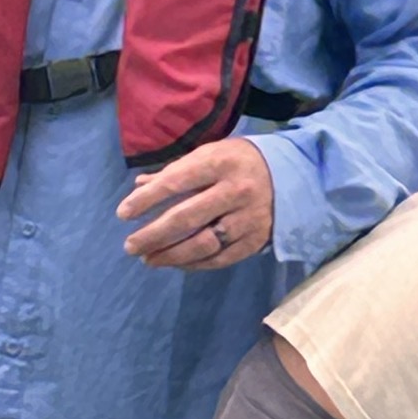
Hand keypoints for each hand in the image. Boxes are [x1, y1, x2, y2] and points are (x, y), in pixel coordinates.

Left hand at [118, 137, 275, 269]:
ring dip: (171, 255)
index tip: (123, 214)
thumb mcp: (209, 154)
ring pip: (203, 243)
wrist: (294, 176)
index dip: (146, 200)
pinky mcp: (257, 240)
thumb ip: (176, 171)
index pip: (174, 183)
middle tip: (130, 246)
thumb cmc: (240, 162)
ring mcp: (248, 218)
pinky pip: (221, 258)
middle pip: (186, 218)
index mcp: (219, 163)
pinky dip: (196, 264)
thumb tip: (140, 186)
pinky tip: (177, 263)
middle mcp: (235, 191)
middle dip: (153, 235)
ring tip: (149, 259)